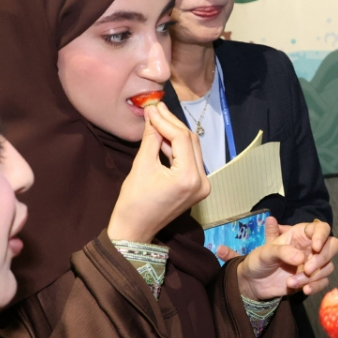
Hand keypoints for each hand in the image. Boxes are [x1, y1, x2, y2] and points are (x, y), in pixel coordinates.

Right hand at [108, 103, 209, 242]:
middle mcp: (203, 181)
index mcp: (190, 178)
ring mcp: (203, 186)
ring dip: (176, 134)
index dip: (166, 121)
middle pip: (191, 142)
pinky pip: (190, 161)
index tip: (152, 108)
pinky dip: (177, 149)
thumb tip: (153, 114)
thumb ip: (151, 138)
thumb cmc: (134, 201)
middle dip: (173, 124)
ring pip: (192, 150)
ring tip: (158, 118)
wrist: (135, 229)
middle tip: (157, 109)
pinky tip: (163, 136)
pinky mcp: (198, 188)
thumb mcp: (142, 166)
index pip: (182, 139)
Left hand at [236, 217, 337, 299]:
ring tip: (291, 282)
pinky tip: (304, 290)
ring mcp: (313, 263)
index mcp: (300, 235)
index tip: (315, 247)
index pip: (321, 228)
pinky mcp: (313, 279)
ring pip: (328, 266)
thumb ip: (282, 251)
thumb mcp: (265, 253)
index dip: (322, 236)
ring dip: (313, 276)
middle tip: (307, 269)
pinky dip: (315, 286)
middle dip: (322, 258)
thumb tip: (301, 258)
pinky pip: (323, 281)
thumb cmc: (258, 261)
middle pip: (332, 246)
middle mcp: (310, 247)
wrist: (254, 283)